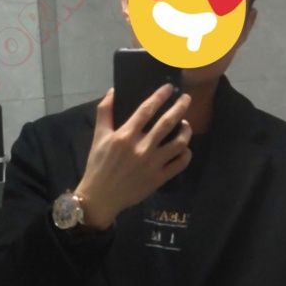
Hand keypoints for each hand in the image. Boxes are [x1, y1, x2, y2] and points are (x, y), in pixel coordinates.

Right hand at [74, 84, 191, 229]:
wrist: (101, 197)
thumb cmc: (98, 164)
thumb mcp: (98, 136)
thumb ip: (104, 112)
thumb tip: (113, 91)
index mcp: (125, 135)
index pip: (147, 109)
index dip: (160, 96)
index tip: (170, 88)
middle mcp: (141, 147)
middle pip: (167, 123)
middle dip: (180, 107)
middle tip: (187, 98)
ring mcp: (152, 164)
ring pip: (179, 143)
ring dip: (186, 130)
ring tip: (186, 124)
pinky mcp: (159, 178)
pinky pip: (180, 163)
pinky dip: (186, 154)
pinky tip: (185, 148)